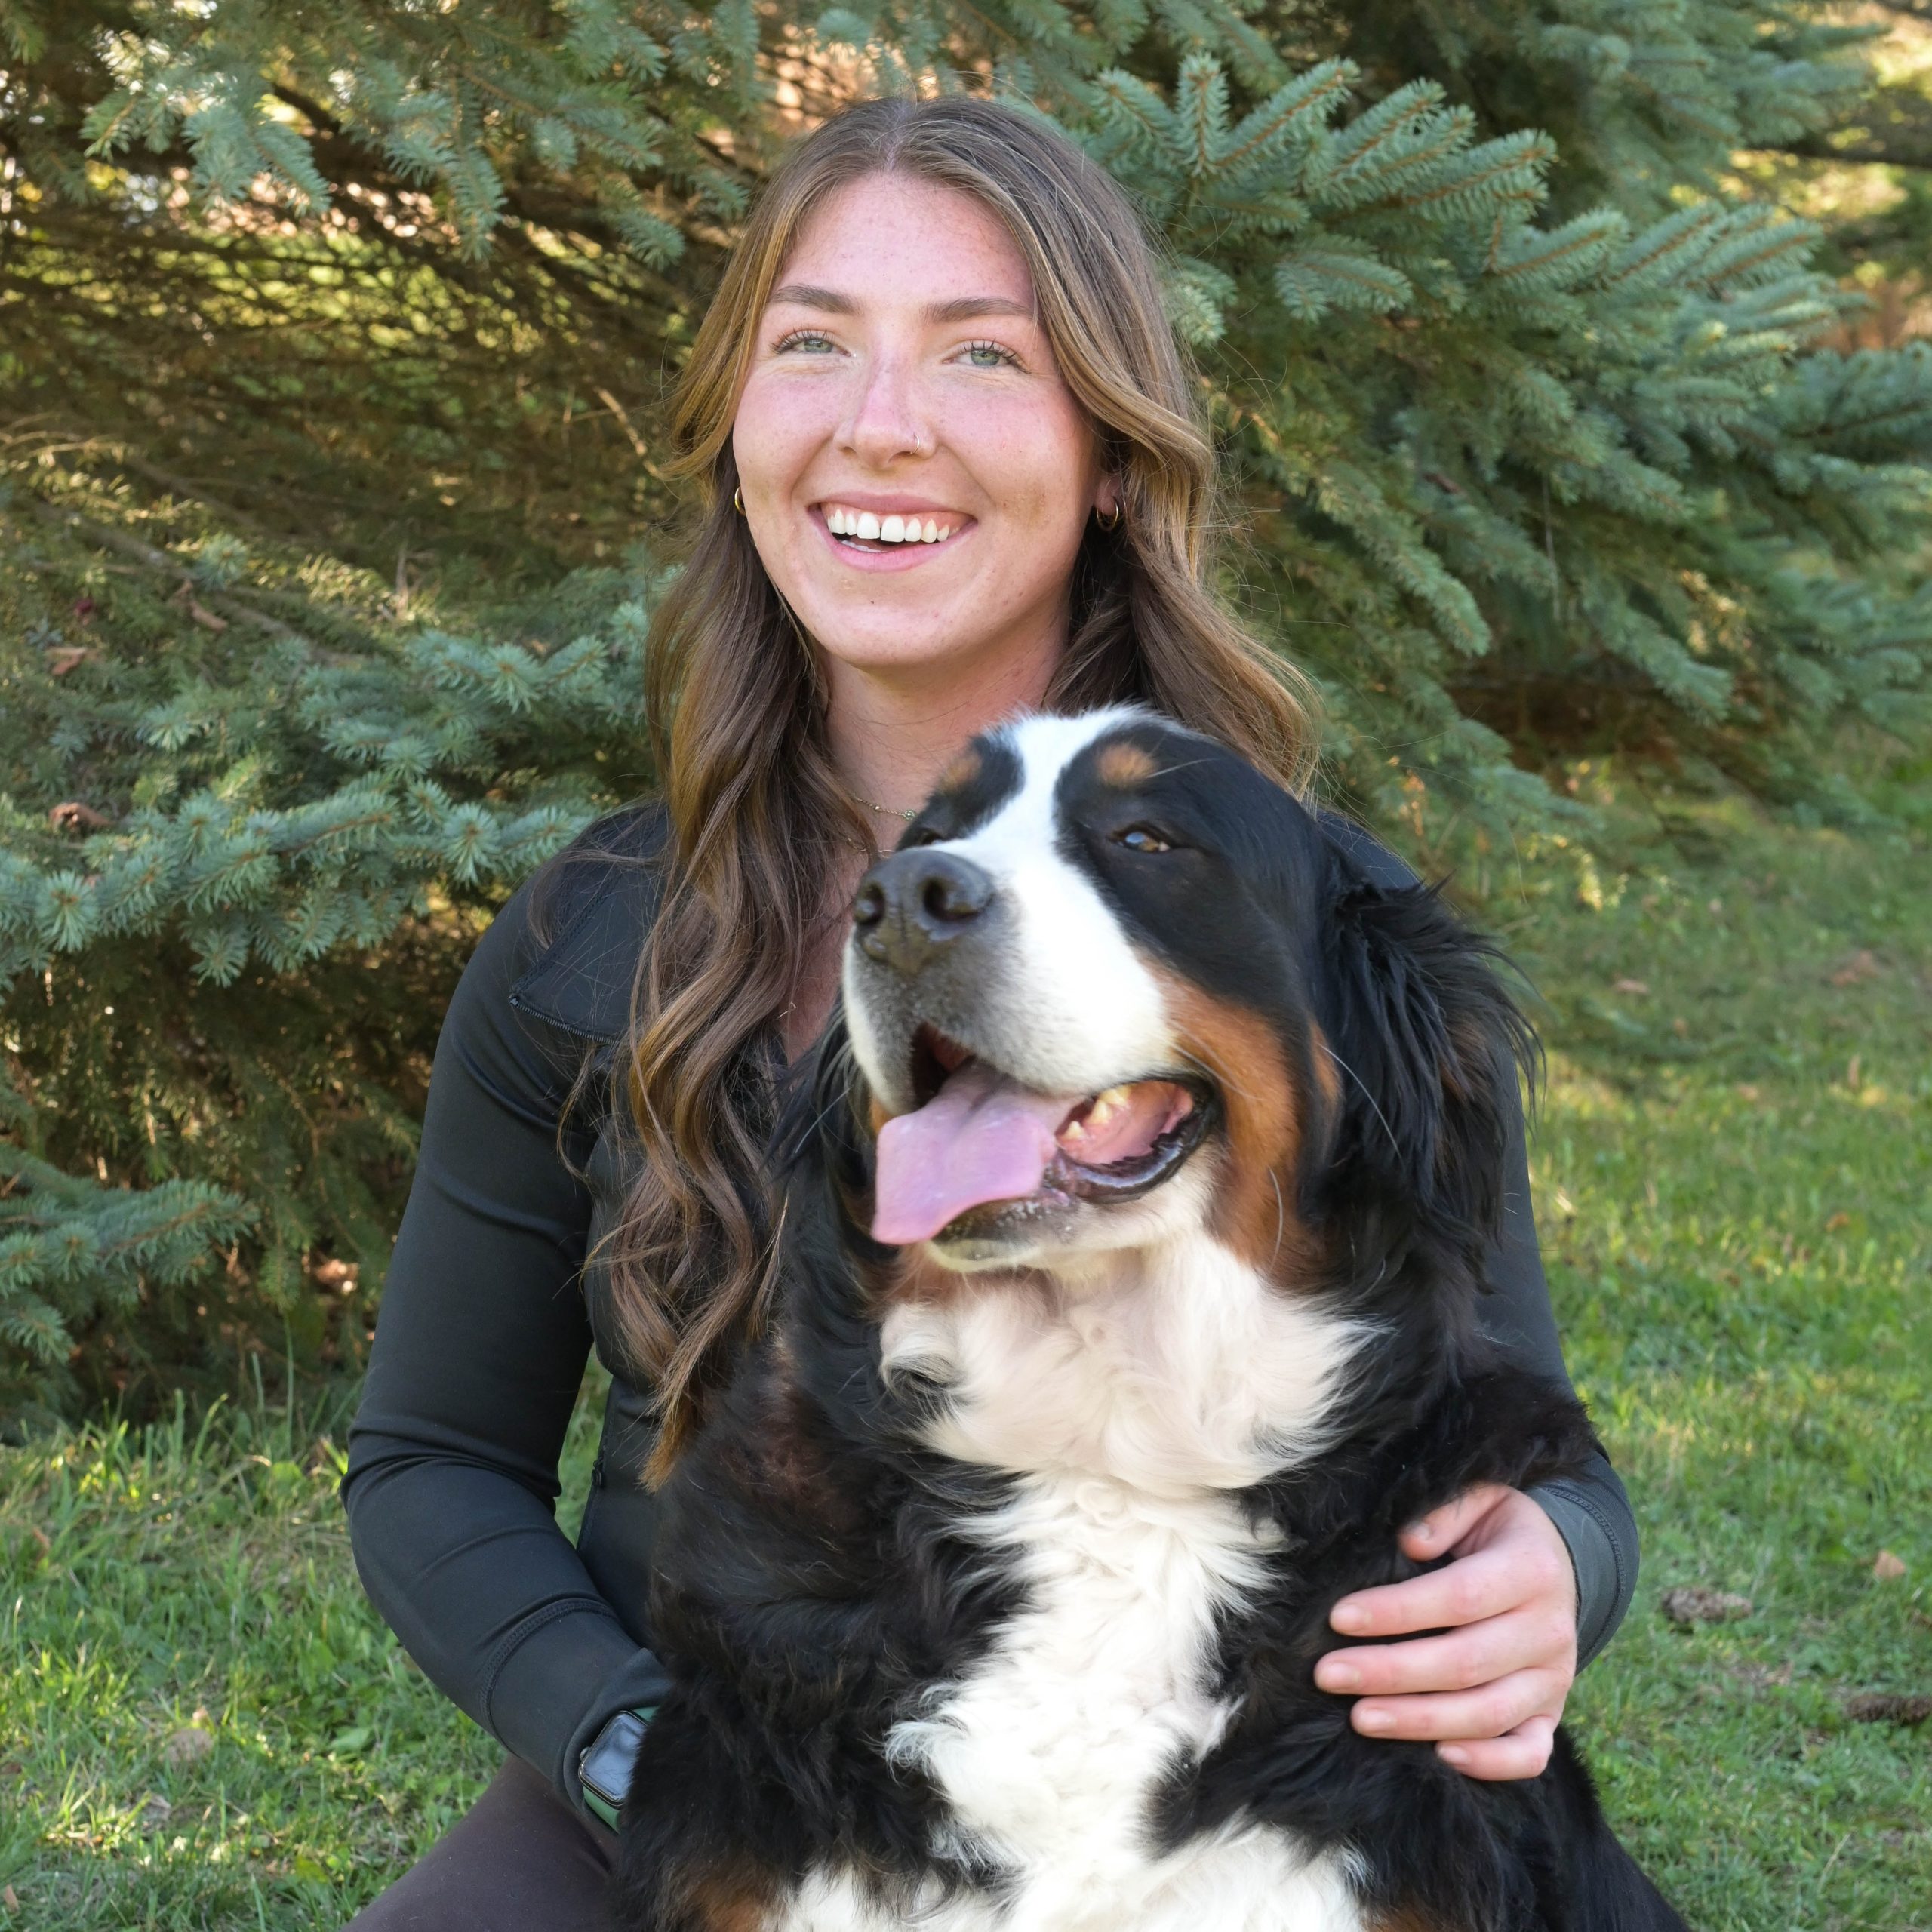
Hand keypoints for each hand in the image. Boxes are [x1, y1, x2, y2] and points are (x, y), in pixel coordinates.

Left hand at [1312, 1483, 1577, 1780]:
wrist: (1560, 1565)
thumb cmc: (1498, 1532)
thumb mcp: (1480, 1499)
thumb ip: (1445, 1512)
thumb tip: (1412, 1541)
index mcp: (1531, 1570)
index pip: (1459, 1597)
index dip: (1397, 1611)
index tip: (1339, 1618)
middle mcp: (1550, 1630)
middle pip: (1465, 1663)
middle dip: (1390, 1673)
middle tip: (1330, 1674)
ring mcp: (1554, 1679)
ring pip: (1488, 1714)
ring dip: (1420, 1721)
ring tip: (1361, 1717)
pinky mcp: (1551, 1713)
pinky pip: (1529, 1753)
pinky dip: (1489, 1763)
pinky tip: (1439, 1757)